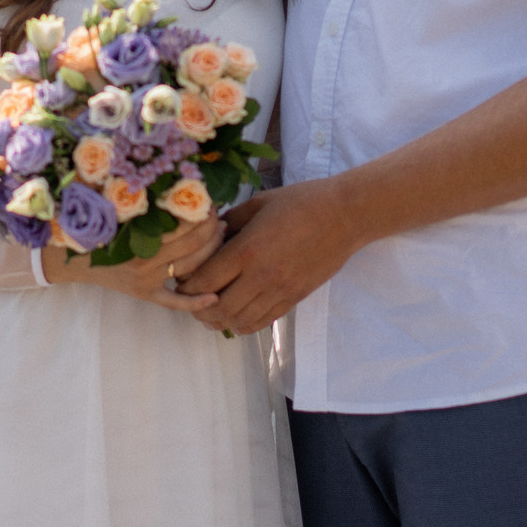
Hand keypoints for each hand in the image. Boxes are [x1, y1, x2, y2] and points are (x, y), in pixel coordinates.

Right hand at [47, 218, 225, 315]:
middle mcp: (146, 263)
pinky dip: (194, 302)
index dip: (202, 214)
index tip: (210, 201)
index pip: (184, 227)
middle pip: (193, 246)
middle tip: (219, 216)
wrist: (73, 259)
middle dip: (212, 229)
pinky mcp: (145, 295)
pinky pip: (174, 303)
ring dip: (212, 252)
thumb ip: (141, 201)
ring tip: (221, 235)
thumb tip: (169, 181)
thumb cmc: (96, 229)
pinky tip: (215, 298)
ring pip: (191, 269)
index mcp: (139, 240)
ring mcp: (148, 282)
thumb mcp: (117, 212)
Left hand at [177, 183, 362, 333]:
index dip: (186, 285)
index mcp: (248, 250)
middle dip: (198, 309)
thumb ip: (230, 222)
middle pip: (218, 309)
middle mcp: (261, 276)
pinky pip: (262, 322)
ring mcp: (280, 291)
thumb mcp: (259, 203)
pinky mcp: (294, 298)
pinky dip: (244, 324)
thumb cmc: (301, 202)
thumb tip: (208, 236)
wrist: (345, 215)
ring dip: (220, 320)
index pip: (205, 281)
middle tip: (191, 300)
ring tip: (211, 311)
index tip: (181, 279)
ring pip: (239, 321)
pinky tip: (237, 314)